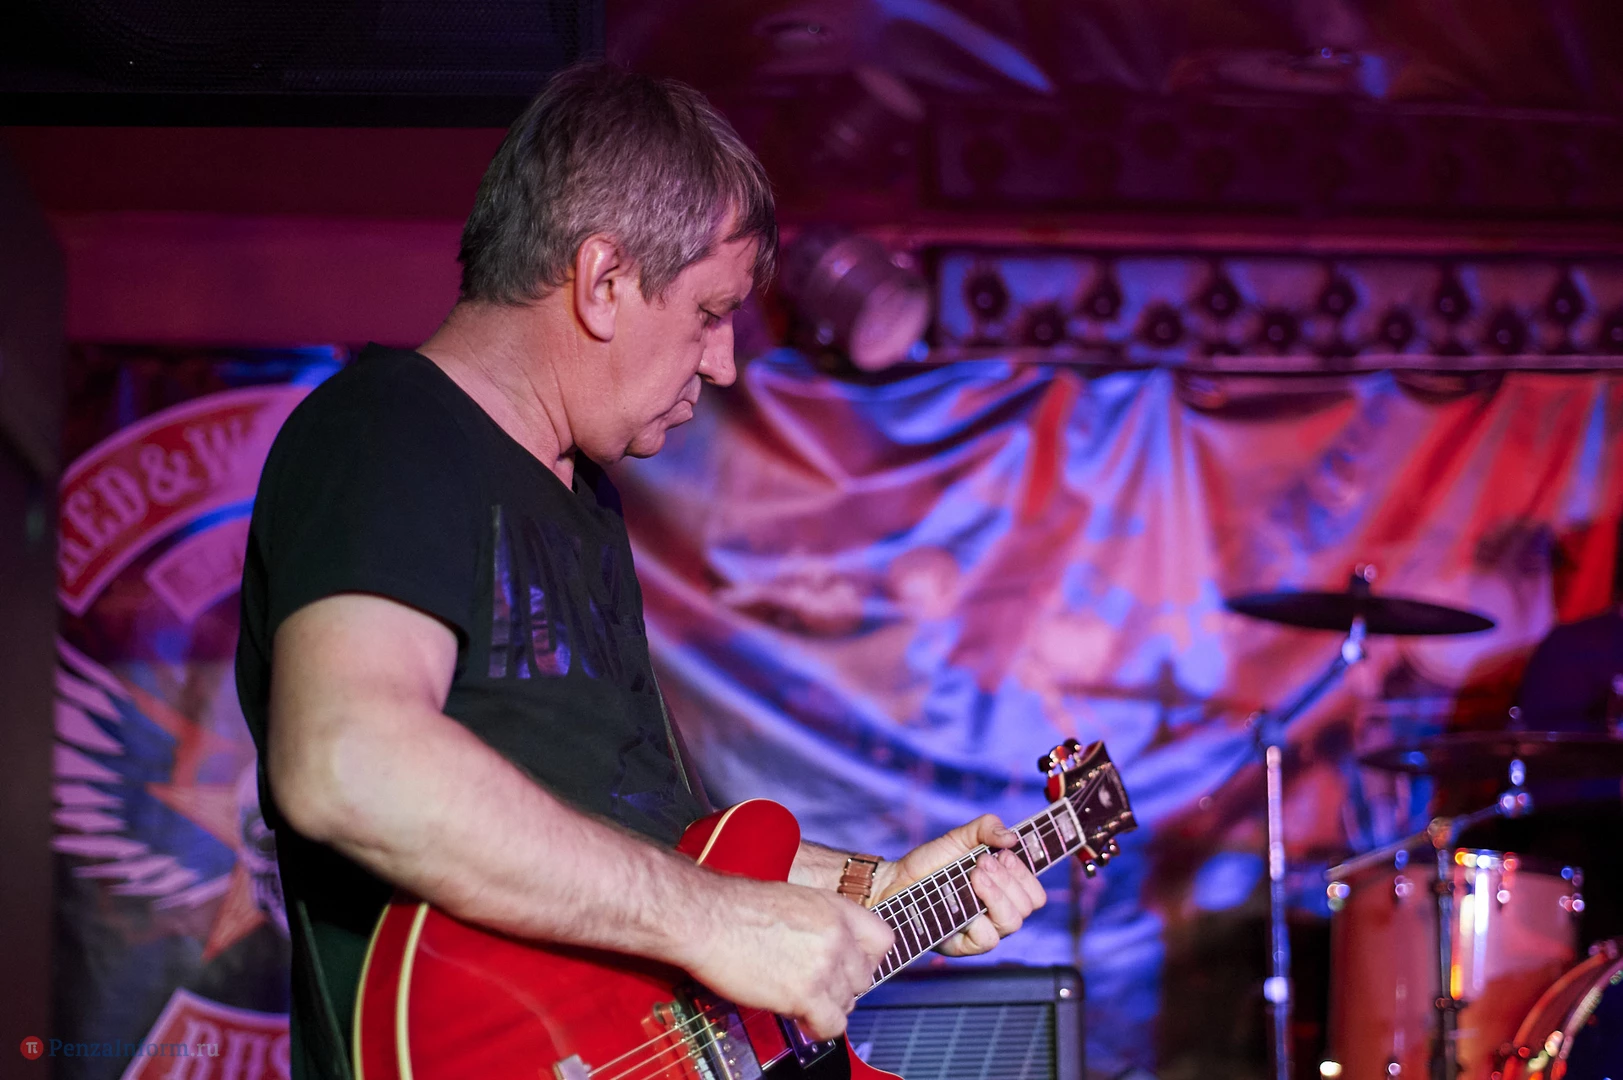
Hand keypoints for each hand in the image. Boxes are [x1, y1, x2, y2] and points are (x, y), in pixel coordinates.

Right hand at [682, 875, 893, 1039]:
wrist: (706, 916)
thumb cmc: (735, 906)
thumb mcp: (794, 899)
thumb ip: (821, 923)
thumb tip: (827, 949)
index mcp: (836, 908)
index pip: (883, 940)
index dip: (866, 959)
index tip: (848, 968)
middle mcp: (838, 935)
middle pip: (864, 978)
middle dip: (841, 987)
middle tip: (815, 989)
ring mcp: (824, 965)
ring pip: (848, 1003)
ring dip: (826, 1007)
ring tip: (801, 1002)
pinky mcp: (805, 994)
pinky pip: (832, 1025)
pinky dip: (818, 1028)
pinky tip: (799, 1018)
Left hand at [874, 814, 1045, 956]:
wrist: (897, 880)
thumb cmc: (930, 862)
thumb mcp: (960, 837)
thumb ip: (987, 828)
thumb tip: (1012, 836)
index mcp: (1004, 889)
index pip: (1035, 892)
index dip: (1026, 874)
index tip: (1004, 855)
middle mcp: (998, 911)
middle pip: (1028, 906)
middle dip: (1008, 879)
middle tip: (981, 862)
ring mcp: (983, 930)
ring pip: (1011, 922)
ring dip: (995, 894)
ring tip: (972, 875)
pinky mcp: (964, 946)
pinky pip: (986, 940)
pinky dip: (977, 919)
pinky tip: (960, 901)